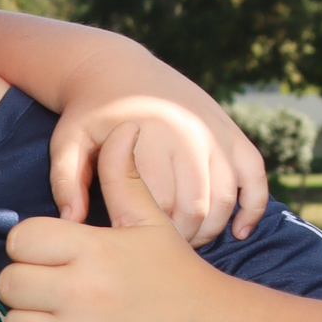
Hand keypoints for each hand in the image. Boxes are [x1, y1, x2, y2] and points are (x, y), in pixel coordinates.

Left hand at [0, 188, 237, 321]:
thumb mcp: (151, 222)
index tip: (48, 256)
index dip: (28, 246)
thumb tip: (121, 128)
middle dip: (24, 285)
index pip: (20, 240)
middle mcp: (82, 292)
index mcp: (93, 249)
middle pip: (9, 284)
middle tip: (48, 290)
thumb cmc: (177, 275)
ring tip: (54, 320)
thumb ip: (124, 178)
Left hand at [50, 95, 268, 245]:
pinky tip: (240, 231)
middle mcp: (188, 133)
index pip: (159, 207)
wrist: (117, 69)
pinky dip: (253, 206)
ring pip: (225, 197)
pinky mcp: (231, 132)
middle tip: (162, 252)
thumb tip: (71, 222)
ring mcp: (214, 132)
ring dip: (212, 228)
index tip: (136, 250)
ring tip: (188, 242)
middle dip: (182, 238)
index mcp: (148, 138)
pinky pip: (255, 174)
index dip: (150, 237)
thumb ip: (66, 181)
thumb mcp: (68, 143)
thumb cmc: (89, 115)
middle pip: (195, 207)